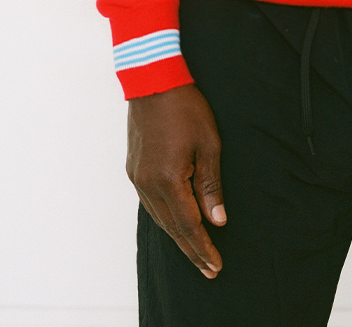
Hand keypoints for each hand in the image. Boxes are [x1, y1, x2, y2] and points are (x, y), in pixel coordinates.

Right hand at [127, 84, 226, 277]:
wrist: (153, 81)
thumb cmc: (185, 108)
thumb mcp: (208, 144)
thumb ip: (211, 185)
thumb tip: (217, 220)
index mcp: (168, 180)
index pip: (189, 225)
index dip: (203, 247)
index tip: (215, 266)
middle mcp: (148, 184)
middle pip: (172, 227)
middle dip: (192, 250)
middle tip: (208, 270)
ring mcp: (137, 177)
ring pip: (159, 218)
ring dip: (178, 236)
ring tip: (195, 253)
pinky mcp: (133, 169)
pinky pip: (150, 203)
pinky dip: (165, 218)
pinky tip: (175, 223)